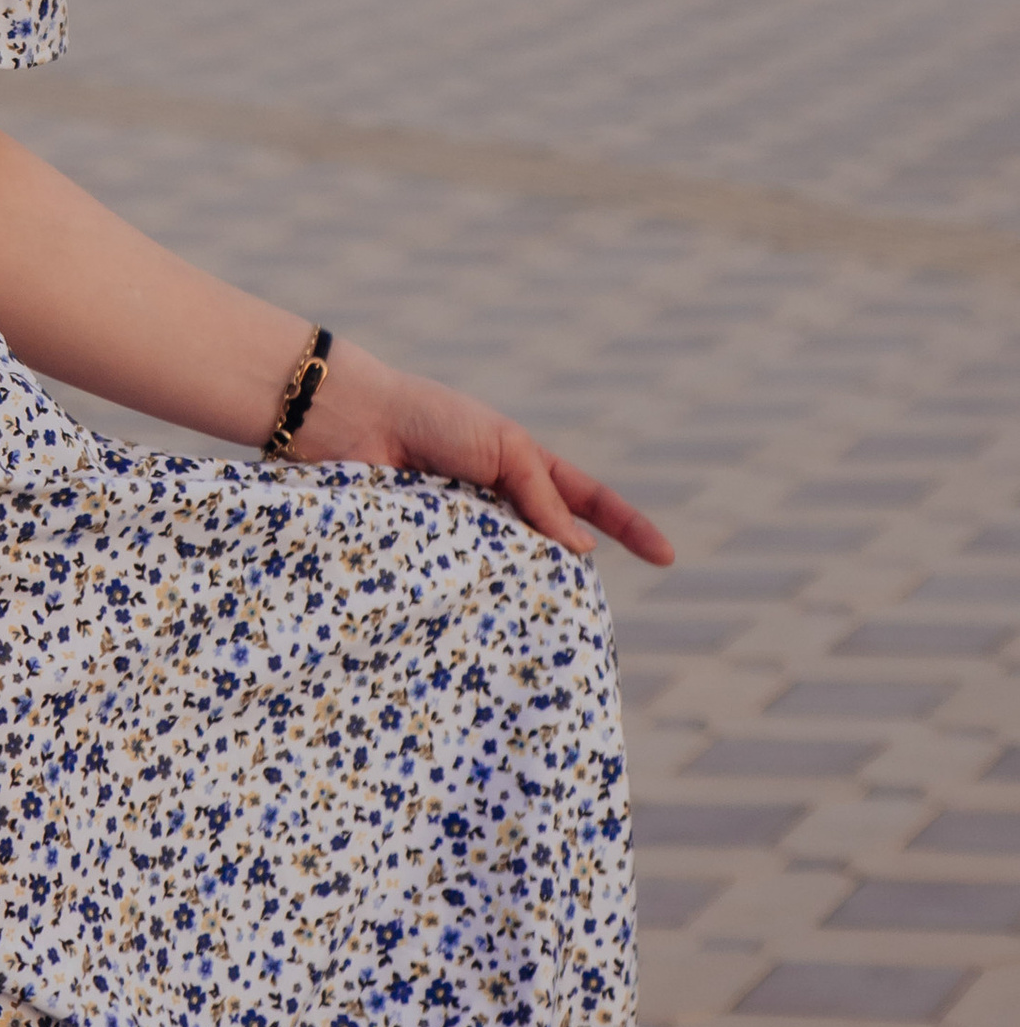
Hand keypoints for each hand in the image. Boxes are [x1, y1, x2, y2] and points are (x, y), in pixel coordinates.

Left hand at [299, 337, 672, 565]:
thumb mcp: (503, 445)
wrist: (357, 423)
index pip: (589, 504)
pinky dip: (478, 594)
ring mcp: (469, 534)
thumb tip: (580, 550)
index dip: (630, 528)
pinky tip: (482, 606)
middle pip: (553, 550)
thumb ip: (542, 494)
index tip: (669, 557)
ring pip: (512, 575)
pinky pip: (466, 586)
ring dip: (521, 585)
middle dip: (567, 572)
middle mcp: (501, 507)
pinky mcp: (434, 557)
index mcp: (525, 470)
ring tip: (525, 593)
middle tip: (574, 595)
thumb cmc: (432, 420)